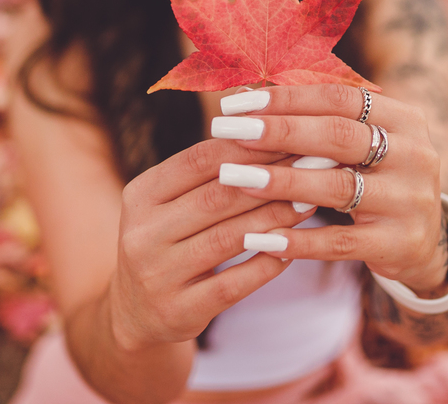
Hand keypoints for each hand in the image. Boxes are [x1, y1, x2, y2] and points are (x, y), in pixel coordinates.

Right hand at [107, 137, 315, 350]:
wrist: (136, 312)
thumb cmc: (166, 241)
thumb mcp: (169, 203)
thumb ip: (206, 174)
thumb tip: (269, 134)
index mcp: (140, 195)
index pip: (199, 160)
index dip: (249, 147)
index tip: (290, 138)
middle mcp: (142, 234)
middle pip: (217, 197)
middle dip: (270, 180)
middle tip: (311, 167)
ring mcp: (158, 276)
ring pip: (229, 239)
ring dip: (275, 218)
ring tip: (309, 203)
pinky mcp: (179, 311)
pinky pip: (234, 284)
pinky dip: (266, 263)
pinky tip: (293, 249)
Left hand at [211, 84, 447, 296]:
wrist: (421, 242)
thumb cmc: (374, 180)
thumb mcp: (359, 144)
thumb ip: (313, 120)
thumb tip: (243, 93)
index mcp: (404, 118)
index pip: (339, 98)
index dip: (286, 99)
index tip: (236, 103)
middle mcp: (414, 154)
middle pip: (338, 136)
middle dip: (277, 132)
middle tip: (226, 131)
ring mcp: (410, 200)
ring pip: (337, 187)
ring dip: (280, 181)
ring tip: (234, 177)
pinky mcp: (399, 243)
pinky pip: (340, 242)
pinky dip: (299, 240)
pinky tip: (259, 237)